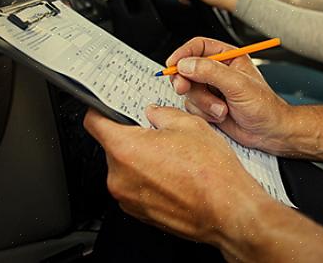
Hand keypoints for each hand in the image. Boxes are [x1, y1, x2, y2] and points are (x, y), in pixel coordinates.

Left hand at [83, 107, 270, 246]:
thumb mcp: (189, 124)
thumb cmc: (211, 172)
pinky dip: (149, 180)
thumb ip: (162, 114)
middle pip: (112, 147)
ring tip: (173, 160)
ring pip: (125, 168)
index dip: (101, 111)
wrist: (227, 209)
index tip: (109, 110)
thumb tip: (153, 113)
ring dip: (141, 161)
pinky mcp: (139, 213)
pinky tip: (174, 177)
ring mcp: (127, 198)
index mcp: (126, 148)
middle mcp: (120, 176)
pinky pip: (135, 188)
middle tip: (160, 136)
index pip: (94, 122)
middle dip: (132, 138)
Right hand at [166, 37, 293, 152]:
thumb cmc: (264, 106)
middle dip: (185, 81)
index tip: (173, 64)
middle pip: (187, 69)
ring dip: (202, 102)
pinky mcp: (208, 106)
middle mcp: (218, 72)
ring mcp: (211, 89)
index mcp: (228, 58)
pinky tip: (221, 116)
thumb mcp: (238, 85)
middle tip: (183, 88)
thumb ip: (211, 72)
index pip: (198, 47)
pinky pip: (191, 106)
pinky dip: (203, 113)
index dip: (183, 54)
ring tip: (222, 110)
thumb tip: (186, 64)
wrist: (270, 132)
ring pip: (188, 90)